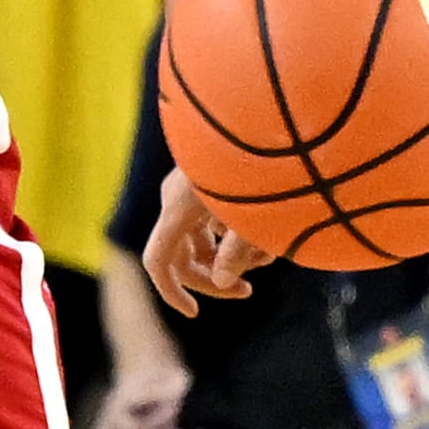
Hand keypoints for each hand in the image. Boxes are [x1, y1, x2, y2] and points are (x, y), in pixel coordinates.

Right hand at [142, 167, 269, 316]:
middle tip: (248, 292)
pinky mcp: (206, 181)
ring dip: (230, 256)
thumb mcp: (256, 215)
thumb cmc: (266, 165)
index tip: (195, 313)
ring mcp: (190, 189)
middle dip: (214, 279)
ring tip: (270, 253)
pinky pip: (210, 220)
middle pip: (182, 256)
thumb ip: (237, 253)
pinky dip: (232, 235)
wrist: (269, 114)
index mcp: (178, 209)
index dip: (172, 293)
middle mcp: (176, 199)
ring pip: (200, 239)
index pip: (159, 263)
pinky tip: (264, 231)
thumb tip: (225, 280)